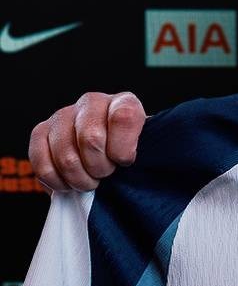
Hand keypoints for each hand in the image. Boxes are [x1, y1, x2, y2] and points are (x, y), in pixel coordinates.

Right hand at [29, 91, 145, 191]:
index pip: (124, 117)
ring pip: (66, 157)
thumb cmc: (130, 155)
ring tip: (90, 181)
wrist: (107, 158)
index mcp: (124, 102)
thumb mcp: (148, 151)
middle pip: (91, 139)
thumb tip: (129, 163)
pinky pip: (42, 163)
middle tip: (106, 174)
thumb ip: (148, 152)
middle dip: (101, 168)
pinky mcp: (41, 132)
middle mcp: (92, 102)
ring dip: (79, 179)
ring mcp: (63, 115)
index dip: (123, 148)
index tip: (125, 162)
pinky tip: (69, 182)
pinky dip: (57, 181)